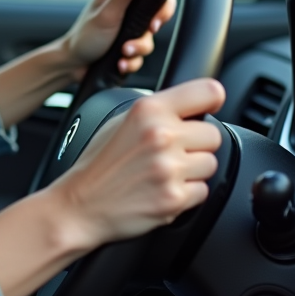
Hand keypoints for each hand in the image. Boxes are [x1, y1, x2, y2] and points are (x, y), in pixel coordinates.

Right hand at [49, 79, 225, 249]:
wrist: (80, 204)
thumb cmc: (99, 164)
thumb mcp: (121, 121)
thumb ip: (157, 111)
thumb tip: (192, 107)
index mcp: (148, 110)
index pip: (209, 91)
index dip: (211, 102)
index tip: (207, 110)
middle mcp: (161, 135)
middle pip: (214, 134)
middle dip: (197, 145)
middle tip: (170, 153)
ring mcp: (169, 168)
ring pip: (211, 164)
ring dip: (193, 171)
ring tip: (163, 173)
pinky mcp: (174, 198)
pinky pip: (202, 191)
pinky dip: (186, 194)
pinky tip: (161, 190)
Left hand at [61, 0, 176, 78]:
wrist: (72, 66)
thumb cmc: (84, 37)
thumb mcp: (107, 13)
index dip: (162, 8)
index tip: (155, 22)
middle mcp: (126, 10)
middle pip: (157, 19)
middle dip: (147, 36)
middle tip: (134, 41)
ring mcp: (127, 30)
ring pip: (149, 41)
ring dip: (137, 51)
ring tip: (122, 54)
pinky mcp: (127, 47)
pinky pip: (141, 56)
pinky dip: (132, 62)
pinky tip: (119, 64)